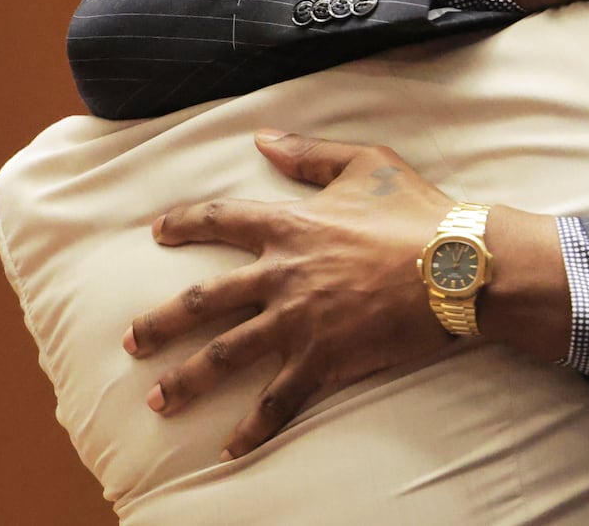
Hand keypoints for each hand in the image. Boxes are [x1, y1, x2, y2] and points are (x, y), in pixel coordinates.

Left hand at [123, 132, 453, 459]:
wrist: (456, 266)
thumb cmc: (418, 211)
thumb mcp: (367, 164)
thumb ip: (310, 154)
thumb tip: (264, 139)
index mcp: (290, 225)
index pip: (221, 221)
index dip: (185, 224)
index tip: (158, 232)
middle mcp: (282, 275)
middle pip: (203, 301)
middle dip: (160, 322)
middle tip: (131, 339)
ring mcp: (299, 321)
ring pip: (226, 355)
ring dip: (186, 381)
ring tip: (157, 401)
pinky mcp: (324, 359)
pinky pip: (278, 401)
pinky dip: (252, 429)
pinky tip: (228, 450)